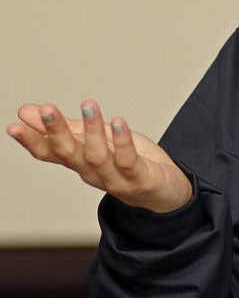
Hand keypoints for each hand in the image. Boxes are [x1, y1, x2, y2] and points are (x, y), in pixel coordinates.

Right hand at [7, 100, 193, 212]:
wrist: (165, 193)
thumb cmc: (129, 163)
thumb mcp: (96, 141)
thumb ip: (67, 128)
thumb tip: (28, 111)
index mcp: (80, 163)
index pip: (51, 153)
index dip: (33, 141)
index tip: (14, 124)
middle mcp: (93, 173)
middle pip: (70, 154)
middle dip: (56, 132)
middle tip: (46, 109)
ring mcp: (116, 179)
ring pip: (98, 157)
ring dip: (92, 130)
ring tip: (88, 104)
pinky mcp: (140, 179)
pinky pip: (129, 161)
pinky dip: (123, 141)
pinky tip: (119, 121)